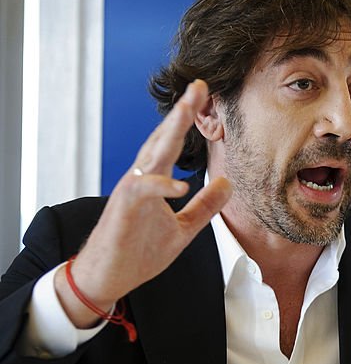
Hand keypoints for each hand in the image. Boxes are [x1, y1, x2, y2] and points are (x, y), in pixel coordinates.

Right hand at [55, 80, 232, 327]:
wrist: (109, 277)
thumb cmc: (139, 252)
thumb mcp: (184, 229)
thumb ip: (205, 207)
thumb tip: (228, 184)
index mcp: (155, 180)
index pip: (173, 143)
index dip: (188, 120)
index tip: (203, 95)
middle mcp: (142, 178)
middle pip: (163, 138)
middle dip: (180, 112)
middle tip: (198, 85)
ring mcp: (132, 191)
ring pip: (152, 154)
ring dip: (170, 131)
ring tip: (187, 109)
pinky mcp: (125, 208)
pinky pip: (144, 191)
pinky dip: (162, 186)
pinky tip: (182, 184)